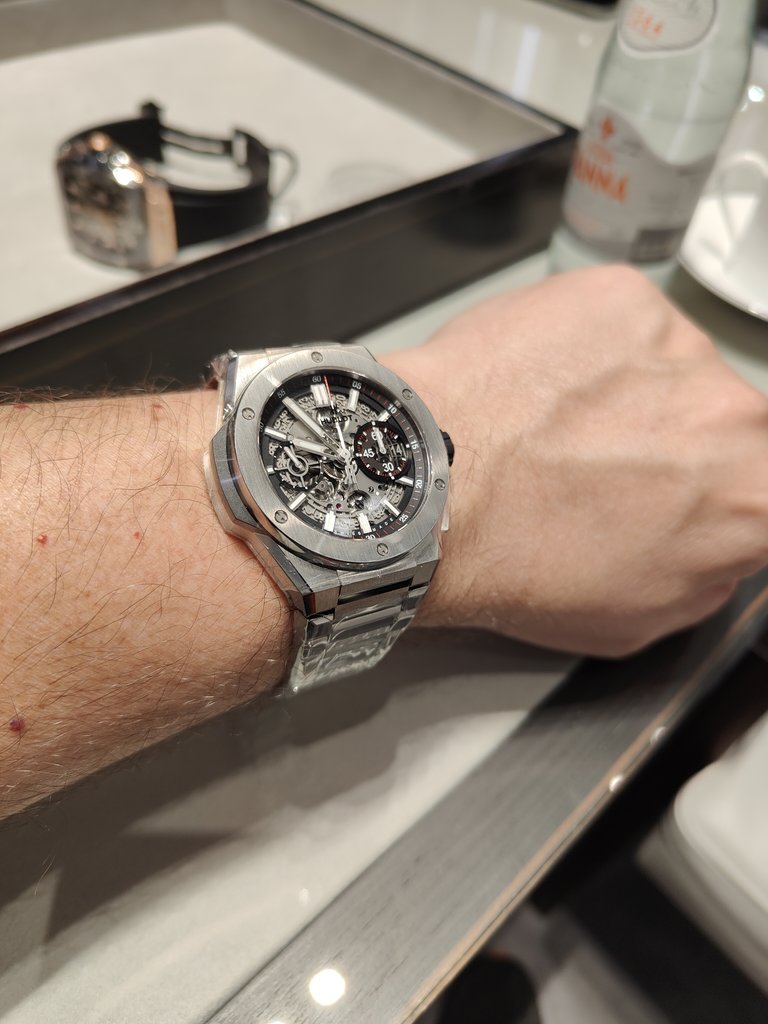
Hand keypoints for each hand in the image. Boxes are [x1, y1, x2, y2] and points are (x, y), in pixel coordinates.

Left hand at [382, 266, 767, 656]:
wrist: (432, 491)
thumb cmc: (516, 560)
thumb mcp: (640, 620)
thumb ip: (707, 571)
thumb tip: (713, 543)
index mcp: (757, 497)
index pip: (759, 483)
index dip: (720, 495)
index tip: (683, 497)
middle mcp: (735, 411)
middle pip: (723, 423)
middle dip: (674, 444)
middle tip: (603, 468)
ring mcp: (678, 344)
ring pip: (669, 370)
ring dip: (626, 395)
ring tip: (554, 431)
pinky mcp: (621, 298)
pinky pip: (619, 326)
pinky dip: (585, 351)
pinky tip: (538, 391)